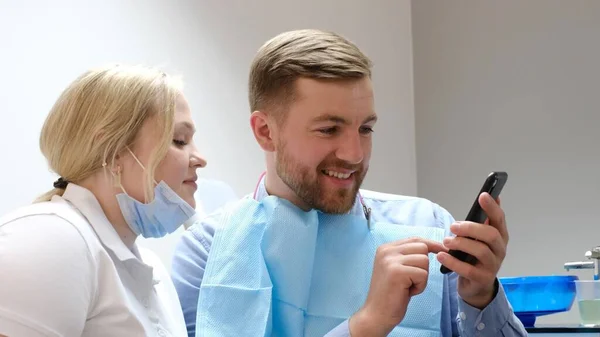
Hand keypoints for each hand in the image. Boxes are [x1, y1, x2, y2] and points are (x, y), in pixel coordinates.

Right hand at [349, 237, 447, 336]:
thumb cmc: (391, 293)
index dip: (431, 244)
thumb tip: (436, 247)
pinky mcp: (397, 272)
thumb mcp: (398, 269)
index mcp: (386, 248)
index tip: (443, 250)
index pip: (415, 239)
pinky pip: (423, 274)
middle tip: (412, 279)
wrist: (377, 314)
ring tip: (408, 286)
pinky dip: (420, 286)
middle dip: (424, 266)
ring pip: (424, 261)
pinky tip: (408, 292)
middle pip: (422, 247)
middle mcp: (386, 251)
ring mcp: (390, 261)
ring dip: (422, 277)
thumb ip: (409, 256)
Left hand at [437, 192, 508, 308]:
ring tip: (446, 241)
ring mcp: (493, 266)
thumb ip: (481, 221)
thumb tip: (487, 196)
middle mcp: (499, 250)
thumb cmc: (475, 257)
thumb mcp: (479, 239)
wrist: (476, 287)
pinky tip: (441, 256)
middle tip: (453, 226)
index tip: (483, 195)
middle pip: (490, 234)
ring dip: (460, 243)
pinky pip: (468, 270)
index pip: (499, 219)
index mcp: (499, 237)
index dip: (492, 207)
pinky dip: (453, 262)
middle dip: (470, 227)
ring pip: (480, 250)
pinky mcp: (482, 279)